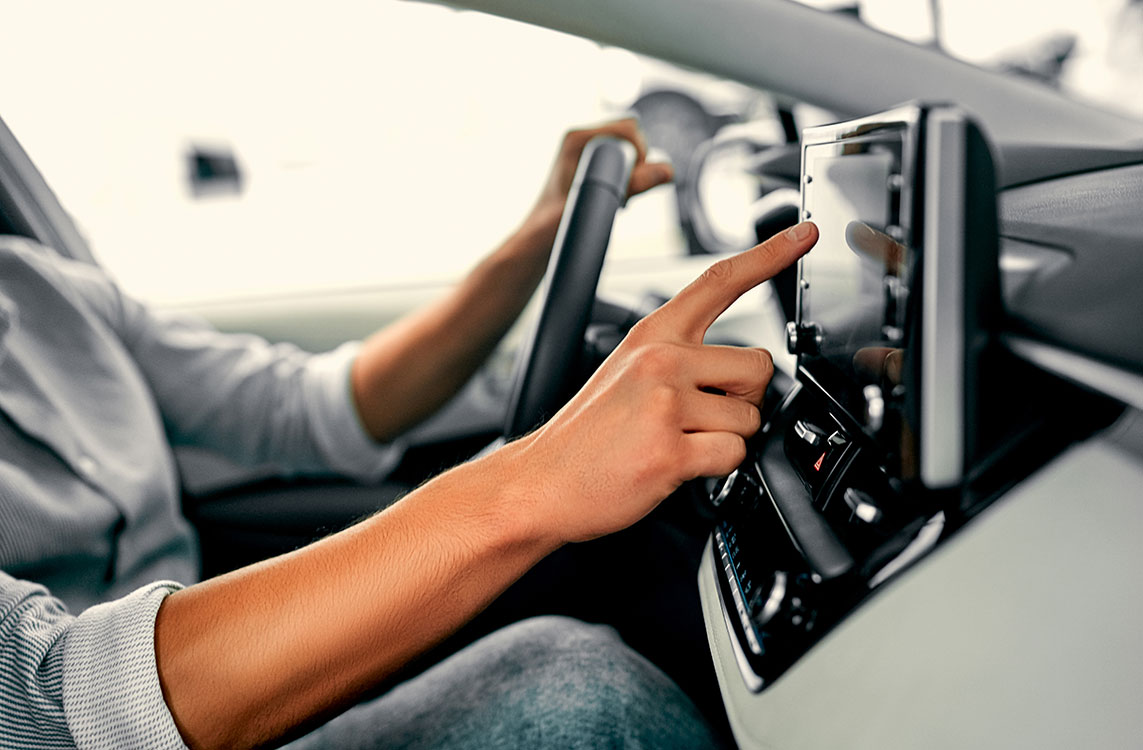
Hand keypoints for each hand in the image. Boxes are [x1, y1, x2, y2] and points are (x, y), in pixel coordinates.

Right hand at [514, 222, 818, 543]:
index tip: (805, 234)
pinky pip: (733, 455)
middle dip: (744, 399)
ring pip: (750, 418)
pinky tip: (677, 465)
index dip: (770, 255)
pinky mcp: (670, 450)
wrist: (540, 482)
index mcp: (652, 335)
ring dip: (727, 438)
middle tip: (700, 418)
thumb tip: (743, 373)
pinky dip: (715, 468)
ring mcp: (664, 404)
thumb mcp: (626, 372)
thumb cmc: (587, 435)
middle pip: (758, 366)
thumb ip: (681, 359)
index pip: (720, 281)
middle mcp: (660, 360)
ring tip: (679, 442)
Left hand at [525, 117, 673, 231]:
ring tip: (617, 199)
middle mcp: (580, 141)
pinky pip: (622, 165)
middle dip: (637, 164)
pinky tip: (615, 201)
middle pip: (631, 137)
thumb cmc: (556, 226)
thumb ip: (633, 185)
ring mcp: (585, 154)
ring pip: (628, 153)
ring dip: (632, 175)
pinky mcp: (590, 168)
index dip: (639, 154)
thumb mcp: (602, 202)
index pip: (628, 127)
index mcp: (576, 139)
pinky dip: (626, 182)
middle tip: (623, 194)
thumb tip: (668, 170)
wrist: (537, 243)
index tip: (629, 182)